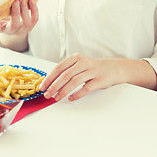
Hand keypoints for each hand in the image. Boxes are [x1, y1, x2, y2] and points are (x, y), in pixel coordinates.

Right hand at [0, 0, 38, 35]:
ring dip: (25, 10)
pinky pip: (35, 19)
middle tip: (15, 0)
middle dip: (16, 12)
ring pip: (26, 23)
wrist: (13, 24)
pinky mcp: (30, 26)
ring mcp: (22, 30)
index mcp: (0, 28)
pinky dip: (34, 9)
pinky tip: (31, 0)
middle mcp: (11, 31)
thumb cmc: (3, 16)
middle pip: (14, 25)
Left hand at [39, 53, 156, 101]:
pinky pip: (86, 88)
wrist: (113, 68)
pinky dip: (77, 94)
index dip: (49, 78)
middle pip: (65, 75)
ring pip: (74, 81)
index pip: (58, 68)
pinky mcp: (100, 79)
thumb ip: (66, 71)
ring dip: (63, 91)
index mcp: (76, 58)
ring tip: (57, 98)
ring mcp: (92, 70)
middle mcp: (83, 62)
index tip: (42, 86)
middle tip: (47, 95)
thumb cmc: (92, 68)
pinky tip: (71, 98)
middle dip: (54, 86)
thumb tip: (49, 83)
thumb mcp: (79, 65)